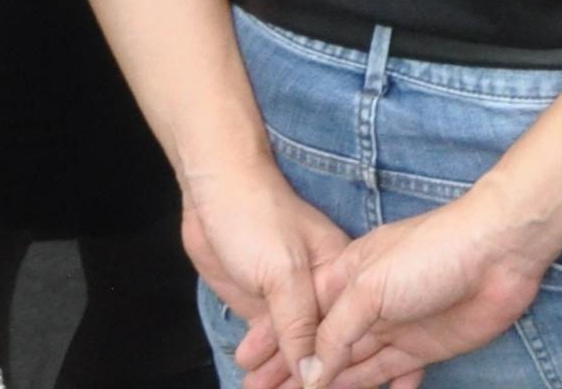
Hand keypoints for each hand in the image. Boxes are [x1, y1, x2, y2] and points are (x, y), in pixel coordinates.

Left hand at [182, 156, 348, 388]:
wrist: (214, 192)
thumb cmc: (257, 219)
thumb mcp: (283, 274)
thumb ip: (298, 325)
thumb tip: (315, 373)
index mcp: (341, 273)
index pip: (347, 331)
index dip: (340, 365)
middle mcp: (321, 289)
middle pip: (321, 343)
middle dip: (308, 377)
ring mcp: (289, 297)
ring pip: (293, 347)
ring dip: (281, 376)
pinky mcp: (263, 303)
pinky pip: (270, 341)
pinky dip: (265, 363)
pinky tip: (257, 381)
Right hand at [296, 186, 559, 388]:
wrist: (500, 250)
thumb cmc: (432, 251)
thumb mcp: (369, 287)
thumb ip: (336, 331)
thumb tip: (310, 371)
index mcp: (348, 277)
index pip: (301, 316)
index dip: (273, 339)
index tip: (245, 364)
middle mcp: (368, 304)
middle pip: (320, 346)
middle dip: (290, 370)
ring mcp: (395, 326)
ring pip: (349, 366)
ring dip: (323, 386)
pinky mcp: (423, 347)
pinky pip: (387, 374)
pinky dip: (369, 388)